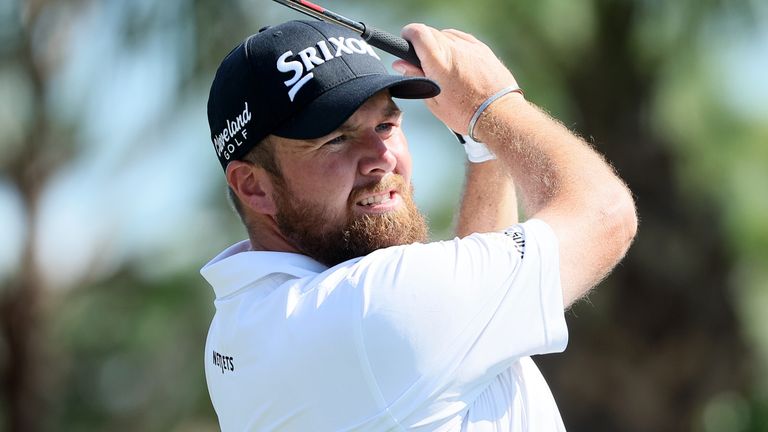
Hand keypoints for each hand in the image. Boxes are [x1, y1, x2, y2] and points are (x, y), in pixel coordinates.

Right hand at [393, 24, 519, 133]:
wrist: (498, 114)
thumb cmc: (465, 113)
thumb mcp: (433, 101)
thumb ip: (416, 77)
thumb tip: (401, 64)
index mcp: (439, 62)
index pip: (418, 32)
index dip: (408, 34)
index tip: (406, 41)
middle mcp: (454, 49)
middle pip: (431, 33)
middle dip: (422, 43)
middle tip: (423, 62)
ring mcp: (470, 47)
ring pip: (447, 34)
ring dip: (440, 44)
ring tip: (442, 65)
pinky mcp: (483, 49)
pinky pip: (463, 39)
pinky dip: (455, 45)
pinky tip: (456, 61)